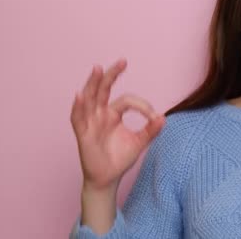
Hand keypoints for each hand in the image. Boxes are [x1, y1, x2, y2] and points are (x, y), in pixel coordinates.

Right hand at [70, 58, 165, 190]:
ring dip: (92, 83)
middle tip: (123, 61)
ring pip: (89, 98)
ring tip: (97, 68)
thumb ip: (151, 130)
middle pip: (104, 89)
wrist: (109, 179)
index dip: (142, 105)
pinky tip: (80, 95)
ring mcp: (90, 122)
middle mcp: (100, 114)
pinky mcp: (83, 134)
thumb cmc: (120, 158)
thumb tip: (163, 117)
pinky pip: (77, 118)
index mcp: (114, 113)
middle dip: (111, 74)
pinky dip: (78, 107)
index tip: (154, 116)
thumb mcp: (139, 142)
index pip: (127, 100)